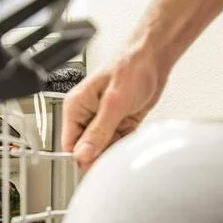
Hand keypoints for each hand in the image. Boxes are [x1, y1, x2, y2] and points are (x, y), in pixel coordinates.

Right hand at [62, 47, 165, 169]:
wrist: (153, 58)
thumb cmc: (131, 67)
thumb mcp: (114, 103)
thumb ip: (98, 131)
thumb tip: (83, 154)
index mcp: (76, 107)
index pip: (70, 144)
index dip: (83, 157)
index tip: (97, 164)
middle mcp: (87, 115)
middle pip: (87, 150)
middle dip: (101, 155)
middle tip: (115, 152)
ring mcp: (103, 120)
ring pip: (103, 149)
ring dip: (114, 150)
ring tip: (126, 139)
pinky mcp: (119, 123)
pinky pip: (118, 143)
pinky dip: (125, 145)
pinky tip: (131, 138)